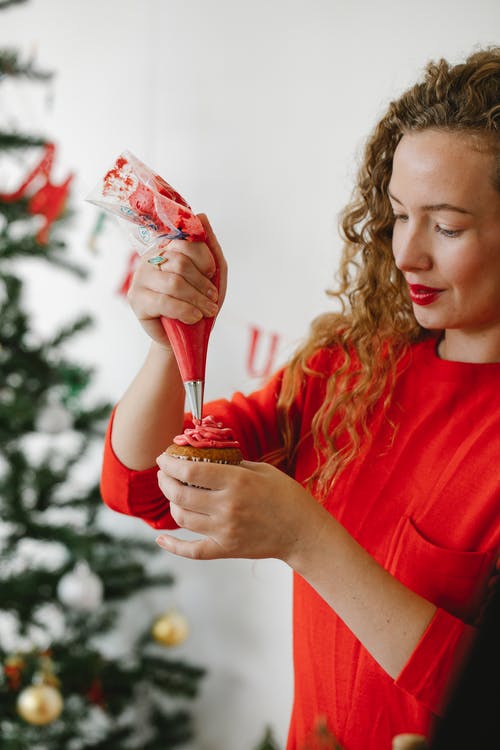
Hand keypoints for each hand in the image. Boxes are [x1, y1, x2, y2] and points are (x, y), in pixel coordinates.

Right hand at [127, 214, 227, 347]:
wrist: (181, 336)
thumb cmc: (195, 303)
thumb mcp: (212, 275)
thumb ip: (209, 247)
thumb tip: (201, 216)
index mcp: (167, 247)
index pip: (186, 242)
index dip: (205, 261)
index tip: (211, 276)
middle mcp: (150, 257)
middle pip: (181, 264)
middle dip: (203, 285)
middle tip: (212, 302)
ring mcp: (140, 277)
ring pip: (174, 283)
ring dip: (197, 300)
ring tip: (206, 311)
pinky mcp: (136, 299)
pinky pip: (164, 301)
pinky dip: (185, 310)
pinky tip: (194, 317)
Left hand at [154, 453, 328, 562]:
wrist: (303, 532)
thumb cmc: (287, 496)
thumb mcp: (262, 470)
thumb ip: (233, 464)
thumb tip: (207, 457)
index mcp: (236, 482)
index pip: (190, 471)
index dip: (170, 463)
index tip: (163, 457)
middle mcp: (227, 506)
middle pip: (180, 494)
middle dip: (164, 480)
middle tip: (163, 473)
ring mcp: (225, 531)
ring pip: (182, 518)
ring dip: (171, 503)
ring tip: (172, 494)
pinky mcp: (226, 549)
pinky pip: (192, 551)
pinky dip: (173, 546)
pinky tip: (161, 539)